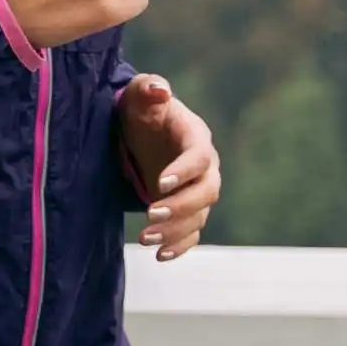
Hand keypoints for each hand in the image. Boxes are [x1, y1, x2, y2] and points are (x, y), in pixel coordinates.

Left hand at [119, 74, 221, 258]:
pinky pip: (192, 233)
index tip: (160, 183)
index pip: (200, 157)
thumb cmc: (142, 109)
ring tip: (145, 239)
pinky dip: (180, 246)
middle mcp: (205, 167)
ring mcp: (197, 191)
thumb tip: (159, 90)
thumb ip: (148, 89)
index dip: (185, 170)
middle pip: (207, 192)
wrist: (143, 131)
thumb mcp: (139, 94)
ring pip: (199, 216)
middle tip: (151, 214)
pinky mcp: (187, 209)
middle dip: (181, 206)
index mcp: (196, 138)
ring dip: (175, 231)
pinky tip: (159, 256)